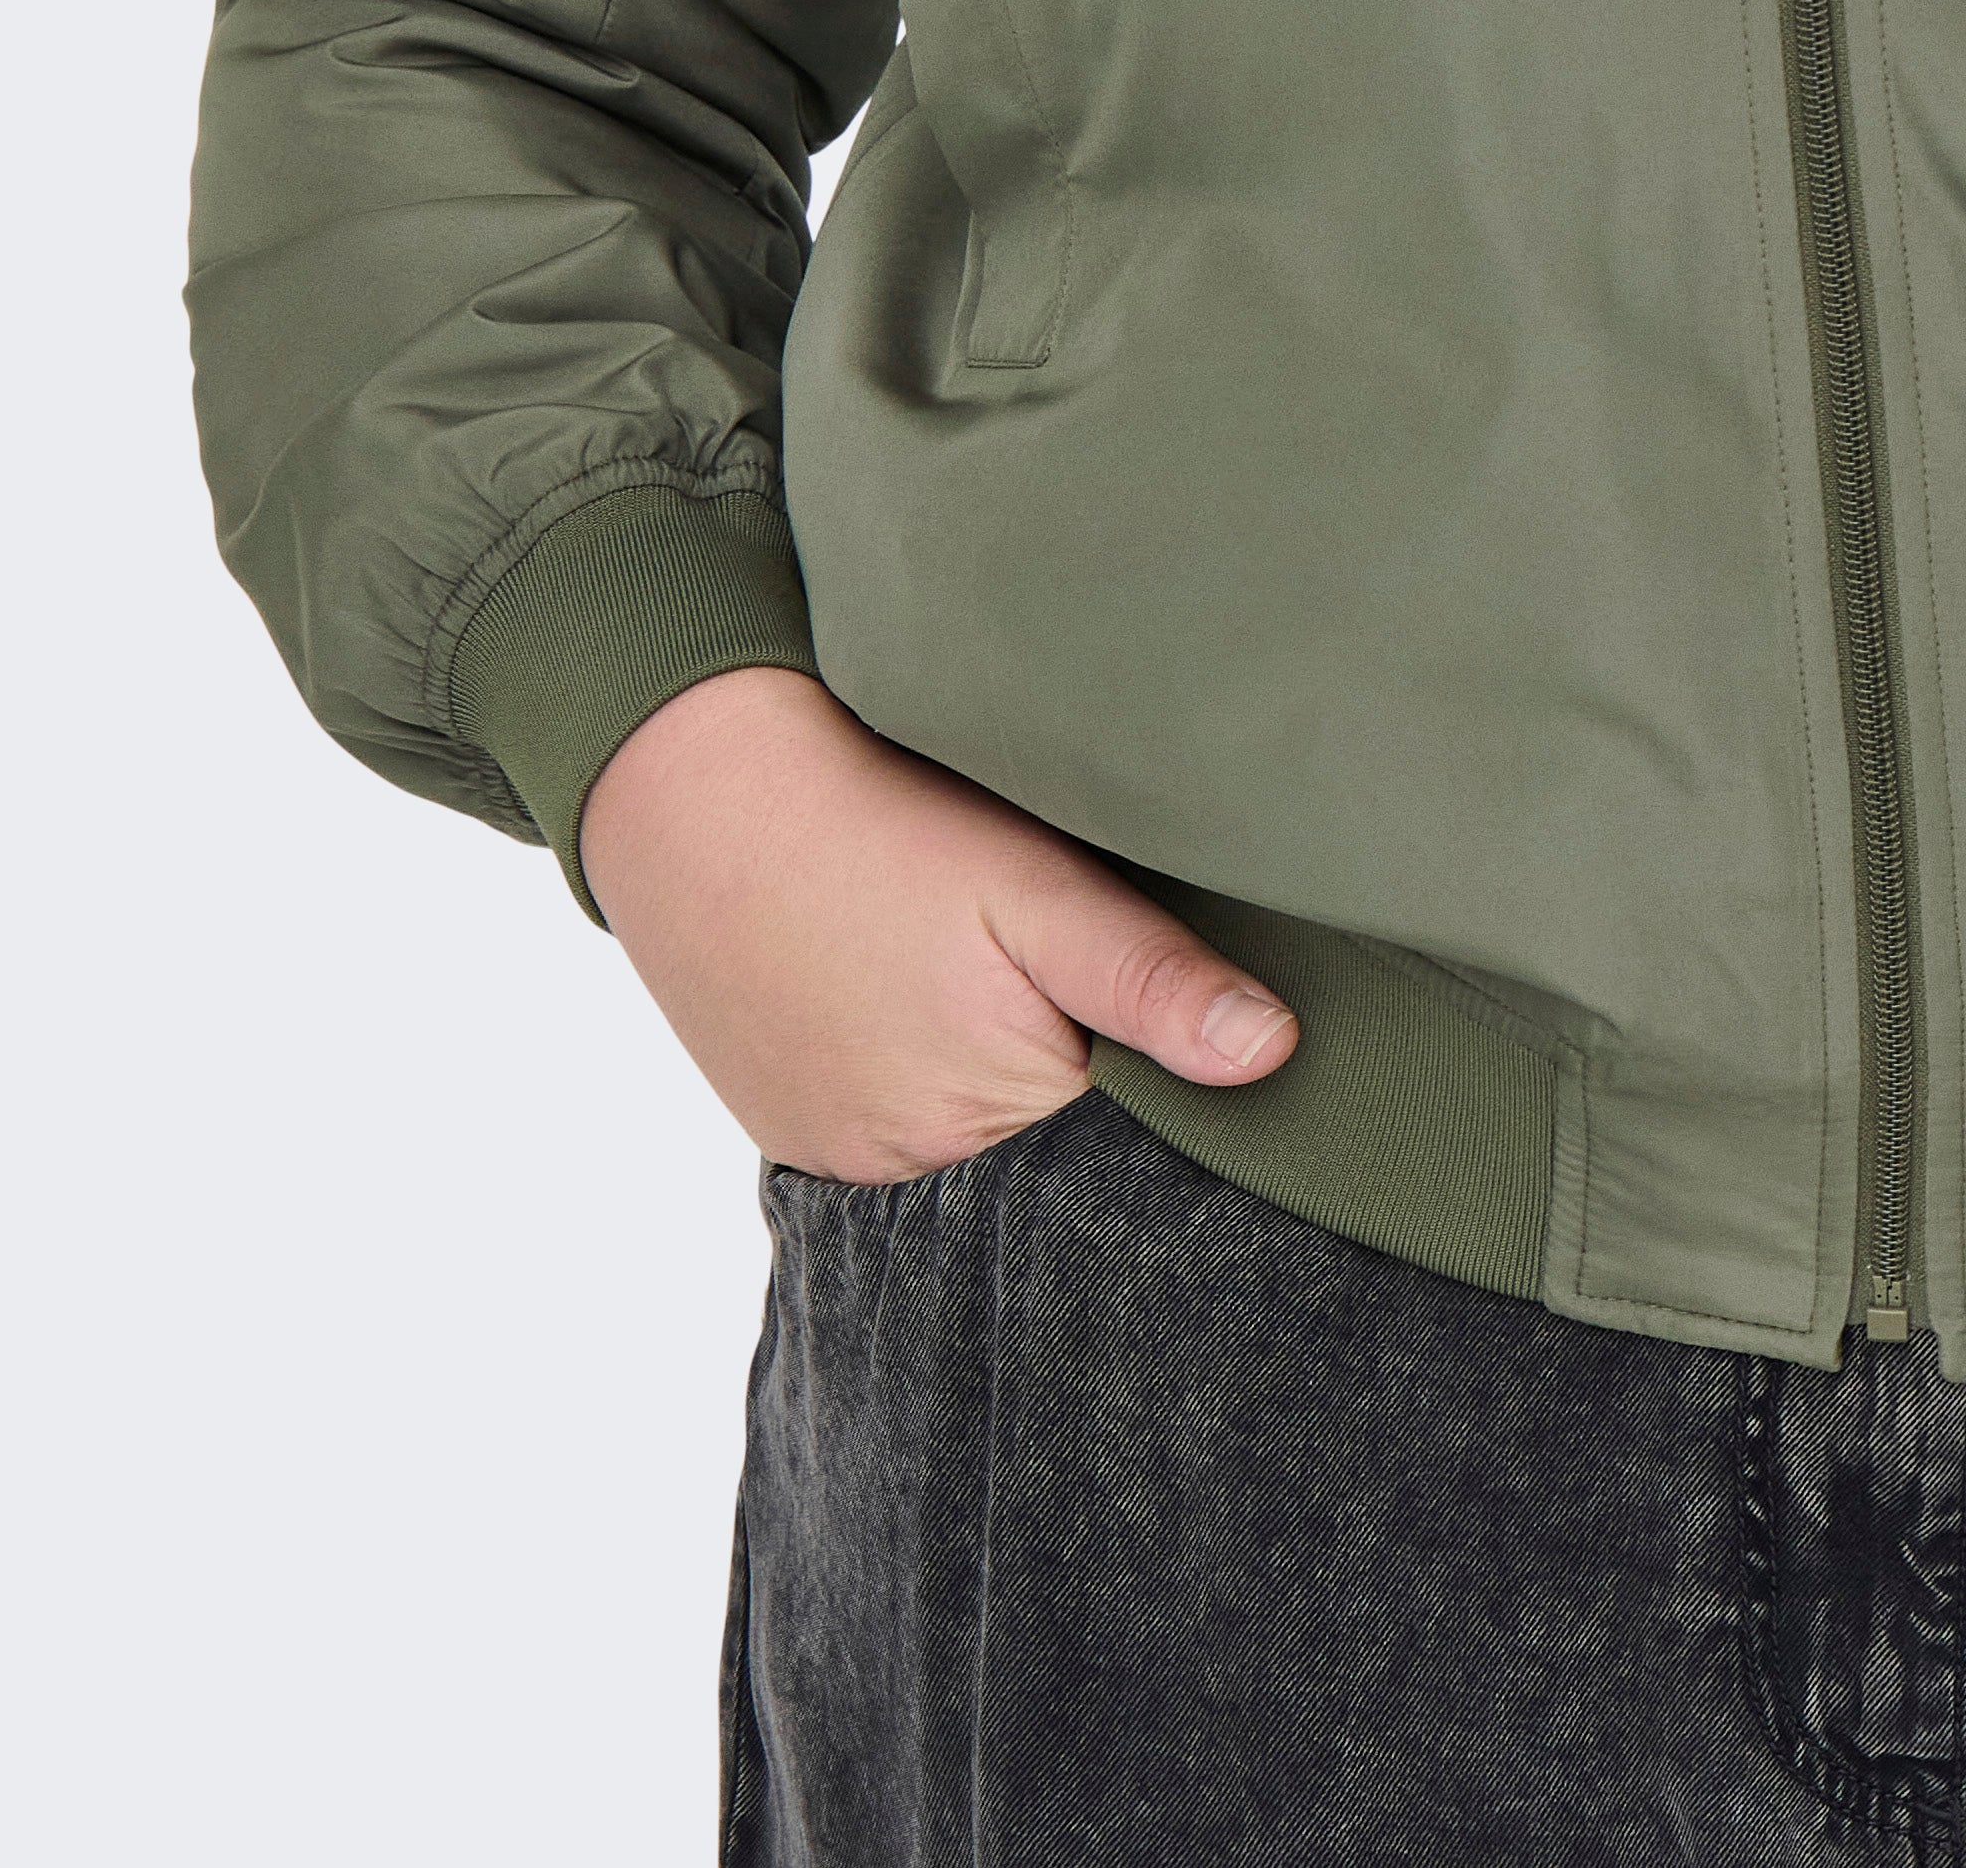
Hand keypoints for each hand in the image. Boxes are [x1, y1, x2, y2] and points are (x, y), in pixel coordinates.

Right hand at [576, 664, 1295, 1180]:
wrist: (690, 790)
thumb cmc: (877, 822)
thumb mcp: (1032, 885)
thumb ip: (1150, 977)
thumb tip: (1276, 1052)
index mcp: (991, 1125)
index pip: (1133, 1146)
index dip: (1178, 1077)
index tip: (1202, 1011)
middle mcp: (911, 1175)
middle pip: (1055, 1152)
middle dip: (1100, 1087)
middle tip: (1085, 970)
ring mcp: (843, 1160)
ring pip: (980, 1142)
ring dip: (1010, 1079)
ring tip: (995, 979)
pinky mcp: (797, 1130)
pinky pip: (902, 1129)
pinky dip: (931, 1077)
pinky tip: (930, 999)